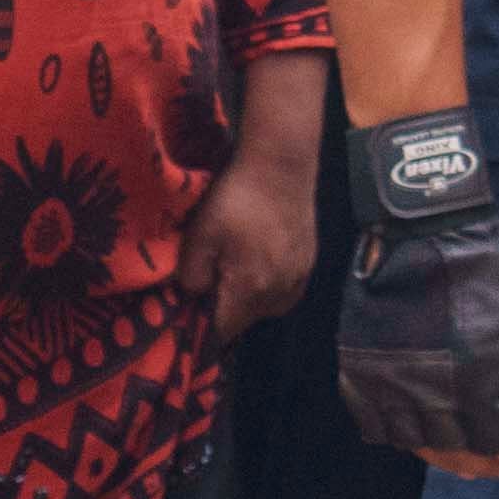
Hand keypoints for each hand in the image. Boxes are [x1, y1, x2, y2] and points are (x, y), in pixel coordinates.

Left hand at [187, 117, 324, 343]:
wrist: (281, 166)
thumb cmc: (236, 198)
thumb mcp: (200, 235)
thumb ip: (191, 276)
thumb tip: (193, 298)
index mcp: (250, 291)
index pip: (222, 333)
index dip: (202, 327)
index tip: (189, 311)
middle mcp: (280, 295)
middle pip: (243, 321)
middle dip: (223, 309)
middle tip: (208, 277)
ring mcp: (298, 281)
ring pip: (263, 307)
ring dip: (245, 296)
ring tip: (233, 264)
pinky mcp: (308, 265)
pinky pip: (282, 291)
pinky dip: (266, 284)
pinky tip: (256, 258)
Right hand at [332, 111, 498, 474]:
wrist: (420, 220)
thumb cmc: (483, 256)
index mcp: (481, 374)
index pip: (497, 439)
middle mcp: (433, 386)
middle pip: (455, 448)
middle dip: (479, 462)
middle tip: (491, 466)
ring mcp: (391, 378)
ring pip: (413, 440)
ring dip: (436, 451)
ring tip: (451, 452)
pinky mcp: (359, 365)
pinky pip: (372, 419)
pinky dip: (394, 431)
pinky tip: (410, 429)